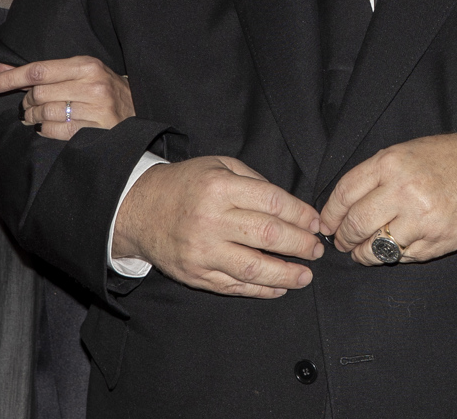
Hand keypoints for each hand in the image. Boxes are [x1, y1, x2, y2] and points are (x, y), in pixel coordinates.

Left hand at [0, 56, 133, 139]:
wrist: (138, 108)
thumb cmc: (102, 89)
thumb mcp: (78, 72)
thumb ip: (41, 72)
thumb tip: (0, 71)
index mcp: (86, 64)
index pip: (40, 70)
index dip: (13, 77)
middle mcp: (92, 84)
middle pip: (39, 94)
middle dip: (26, 102)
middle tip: (25, 107)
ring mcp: (96, 107)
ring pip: (45, 113)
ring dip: (33, 118)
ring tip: (34, 118)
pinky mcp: (96, 128)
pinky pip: (56, 131)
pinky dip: (45, 130)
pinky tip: (46, 127)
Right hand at [113, 155, 324, 297]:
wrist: (139, 210)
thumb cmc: (186, 185)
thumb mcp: (219, 166)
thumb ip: (254, 181)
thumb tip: (291, 207)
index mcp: (220, 188)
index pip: (273, 203)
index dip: (301, 215)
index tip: (316, 224)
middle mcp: (212, 221)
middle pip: (268, 236)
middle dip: (300, 245)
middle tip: (317, 250)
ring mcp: (203, 251)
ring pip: (254, 269)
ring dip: (286, 275)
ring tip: (306, 276)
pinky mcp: (195, 274)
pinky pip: (234, 286)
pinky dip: (260, 290)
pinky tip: (278, 288)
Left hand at [320, 131, 456, 265]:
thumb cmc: (447, 159)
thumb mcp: (405, 152)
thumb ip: (374, 176)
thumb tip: (342, 206)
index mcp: (391, 164)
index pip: (345, 194)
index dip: (330, 214)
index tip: (326, 224)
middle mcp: (405, 191)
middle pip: (356, 224)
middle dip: (344, 238)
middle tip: (342, 241)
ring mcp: (423, 220)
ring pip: (376, 248)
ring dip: (363, 253)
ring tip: (362, 250)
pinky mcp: (439, 242)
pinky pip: (402, 257)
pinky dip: (393, 256)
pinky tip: (393, 247)